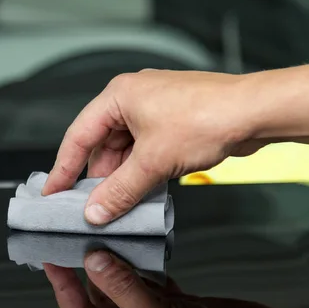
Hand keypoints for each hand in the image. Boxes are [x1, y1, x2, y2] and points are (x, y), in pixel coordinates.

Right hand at [42, 69, 268, 224]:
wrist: (255, 111)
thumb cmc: (207, 117)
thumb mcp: (154, 161)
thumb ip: (120, 190)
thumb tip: (96, 211)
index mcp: (118, 96)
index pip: (78, 136)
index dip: (64, 167)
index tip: (53, 191)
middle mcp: (132, 98)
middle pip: (101, 144)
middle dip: (97, 177)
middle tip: (88, 206)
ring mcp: (153, 109)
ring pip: (124, 149)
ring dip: (120, 177)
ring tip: (115, 204)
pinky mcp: (170, 121)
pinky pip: (144, 150)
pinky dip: (139, 171)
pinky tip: (139, 192)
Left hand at [44, 250, 308, 307]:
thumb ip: (124, 289)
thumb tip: (94, 262)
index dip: (64, 288)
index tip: (53, 260)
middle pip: (101, 296)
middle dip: (91, 267)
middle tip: (79, 239)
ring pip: (126, 286)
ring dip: (117, 262)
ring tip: (106, 237)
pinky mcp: (177, 306)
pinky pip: (153, 282)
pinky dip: (146, 265)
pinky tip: (142, 248)